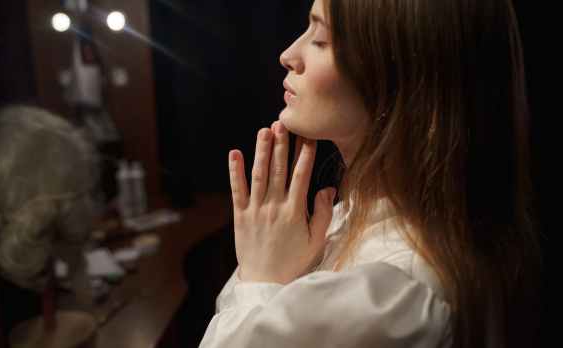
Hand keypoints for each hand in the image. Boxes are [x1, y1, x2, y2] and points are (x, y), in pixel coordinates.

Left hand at [228, 121, 336, 283]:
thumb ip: (322, 214)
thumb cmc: (293, 262)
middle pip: (278, 169)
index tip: (308, 136)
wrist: (265, 281)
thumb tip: (327, 189)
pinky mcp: (240, 216)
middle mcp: (274, 206)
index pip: (301, 176)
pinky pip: (237, 190)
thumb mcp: (316, 241)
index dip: (305, 154)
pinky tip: (235, 153)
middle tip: (284, 123)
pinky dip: (235, 171)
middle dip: (281, 144)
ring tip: (264, 130)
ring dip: (261, 151)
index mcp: (294, 211)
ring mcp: (255, 210)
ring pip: (259, 174)